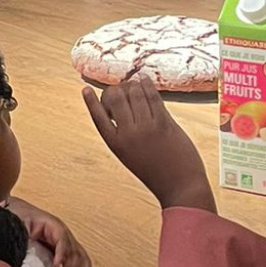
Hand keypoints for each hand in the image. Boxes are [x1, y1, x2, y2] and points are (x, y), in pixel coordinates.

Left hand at [10, 196, 92, 266]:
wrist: (22, 213)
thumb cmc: (21, 218)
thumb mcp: (19, 224)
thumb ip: (21, 235)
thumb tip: (20, 250)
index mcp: (53, 226)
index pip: (61, 239)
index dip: (62, 254)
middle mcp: (64, 234)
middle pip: (73, 251)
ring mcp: (67, 242)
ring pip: (80, 257)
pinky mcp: (66, 251)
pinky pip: (79, 261)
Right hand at [83, 76, 213, 211]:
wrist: (180, 187)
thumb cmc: (158, 172)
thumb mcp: (132, 156)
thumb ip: (125, 134)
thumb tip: (126, 105)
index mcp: (116, 144)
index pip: (96, 117)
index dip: (90, 101)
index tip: (86, 90)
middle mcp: (128, 135)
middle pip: (114, 98)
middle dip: (116, 90)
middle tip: (123, 93)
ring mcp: (146, 128)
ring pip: (134, 92)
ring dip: (133, 85)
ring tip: (135, 85)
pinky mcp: (163, 123)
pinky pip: (152, 96)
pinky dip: (146, 84)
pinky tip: (144, 79)